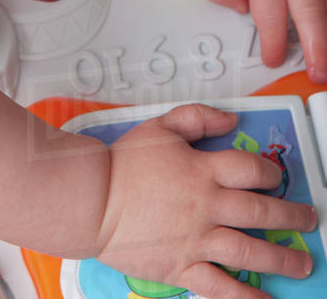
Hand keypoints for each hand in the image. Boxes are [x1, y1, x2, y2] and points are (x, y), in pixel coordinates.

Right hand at [94, 104, 315, 298]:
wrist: (93, 199)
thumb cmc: (123, 163)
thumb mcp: (161, 125)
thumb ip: (198, 117)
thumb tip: (231, 119)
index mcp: (202, 170)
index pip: (251, 170)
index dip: (270, 173)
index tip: (277, 178)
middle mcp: (206, 206)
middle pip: (262, 212)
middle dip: (292, 216)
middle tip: (308, 219)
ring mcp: (197, 240)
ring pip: (251, 251)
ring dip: (282, 258)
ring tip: (303, 263)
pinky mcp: (183, 267)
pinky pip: (222, 287)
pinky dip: (246, 298)